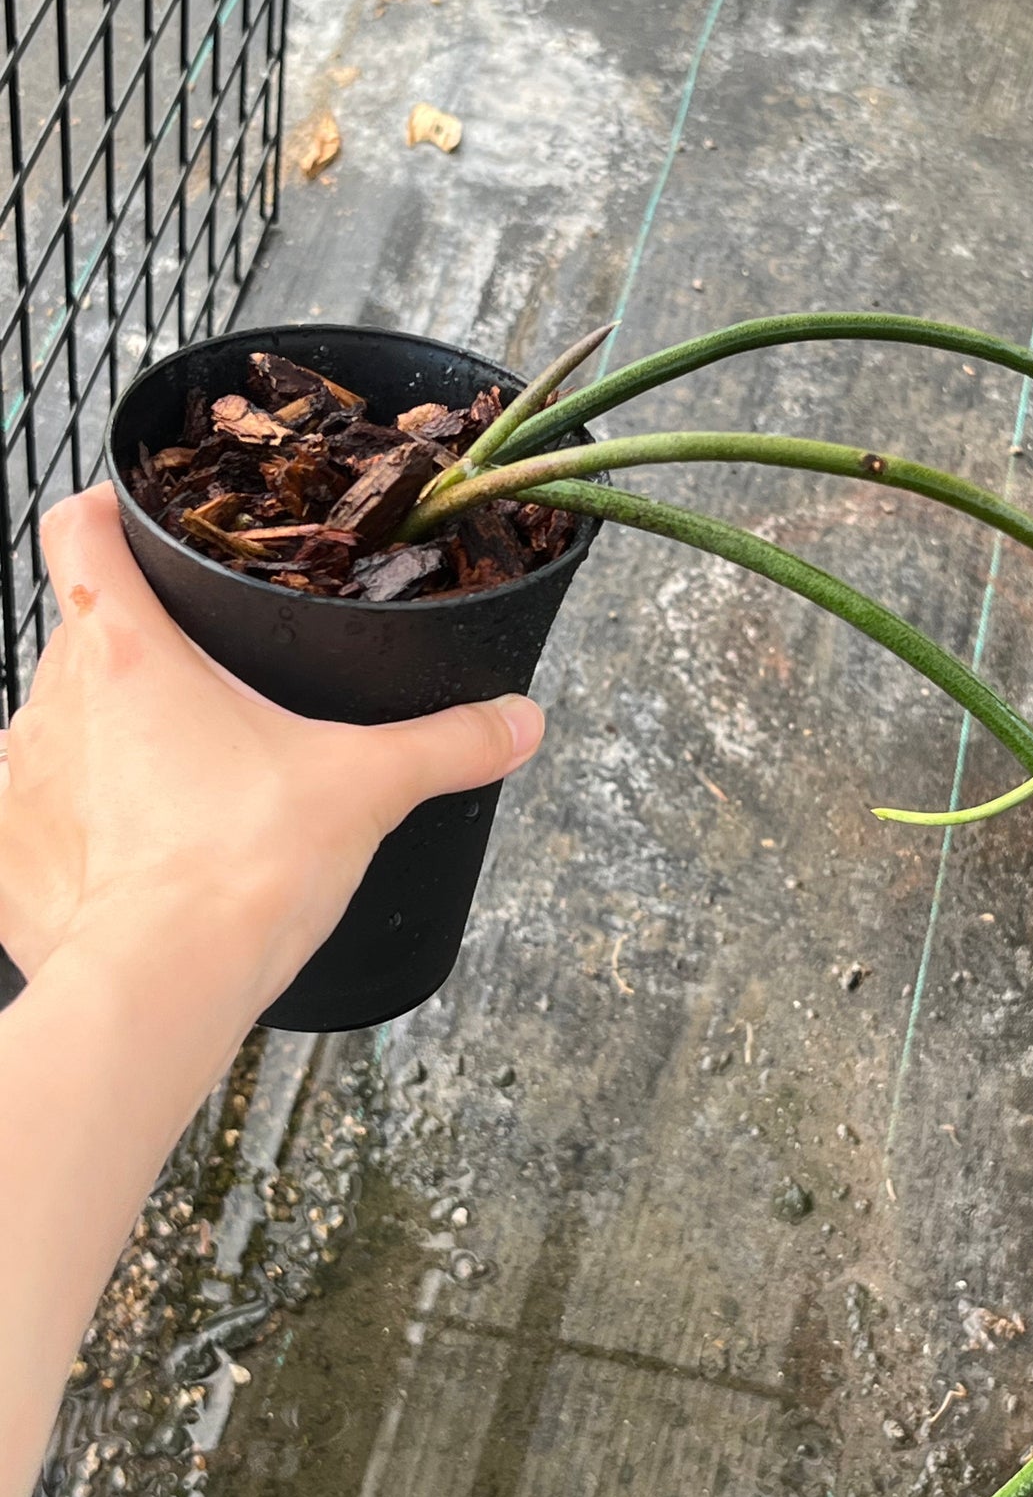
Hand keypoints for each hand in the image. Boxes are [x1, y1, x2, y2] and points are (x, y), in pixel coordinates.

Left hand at [0, 483, 543, 1016]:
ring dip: (110, 746)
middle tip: (213, 700)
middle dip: (142, 659)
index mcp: (129, 651)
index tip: (136, 524)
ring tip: (185, 793)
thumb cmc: (245, 867)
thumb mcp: (368, 786)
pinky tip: (135, 863)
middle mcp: (55, 701)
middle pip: (85, 638)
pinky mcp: (6, 859)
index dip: (106, 512)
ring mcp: (19, 781)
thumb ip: (450, 744)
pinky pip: (36, 822)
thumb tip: (518, 722)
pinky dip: (78, 832)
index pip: (79, 529)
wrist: (163, 985)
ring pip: (62, 729)